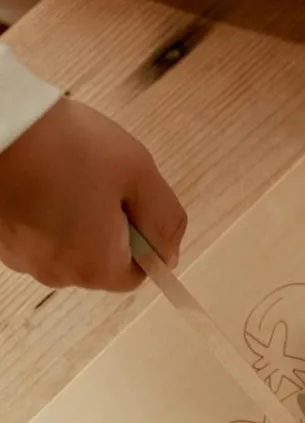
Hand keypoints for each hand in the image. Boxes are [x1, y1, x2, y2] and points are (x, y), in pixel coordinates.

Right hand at [0, 98, 186, 290]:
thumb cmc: (69, 148)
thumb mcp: (139, 176)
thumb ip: (165, 221)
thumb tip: (170, 254)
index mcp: (93, 268)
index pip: (137, 274)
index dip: (146, 240)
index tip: (136, 202)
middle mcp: (54, 273)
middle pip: (102, 260)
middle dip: (112, 226)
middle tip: (104, 182)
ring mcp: (20, 256)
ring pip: (69, 243)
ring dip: (79, 215)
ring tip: (71, 174)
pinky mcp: (0, 238)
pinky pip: (40, 230)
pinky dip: (48, 209)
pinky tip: (45, 176)